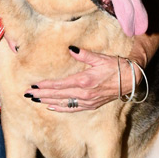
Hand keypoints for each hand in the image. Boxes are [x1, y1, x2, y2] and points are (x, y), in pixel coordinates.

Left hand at [25, 47, 147, 112]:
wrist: (130, 79)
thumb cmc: (115, 66)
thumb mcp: (100, 58)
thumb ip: (84, 54)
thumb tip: (71, 49)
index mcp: (85, 80)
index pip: (60, 85)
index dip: (45, 86)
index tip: (34, 85)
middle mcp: (85, 93)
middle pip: (58, 95)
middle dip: (42, 94)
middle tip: (27, 94)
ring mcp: (88, 101)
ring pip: (63, 103)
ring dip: (48, 101)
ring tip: (35, 100)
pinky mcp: (92, 105)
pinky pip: (73, 108)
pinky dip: (61, 108)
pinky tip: (51, 107)